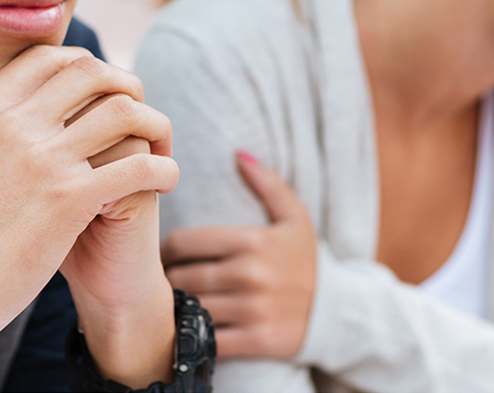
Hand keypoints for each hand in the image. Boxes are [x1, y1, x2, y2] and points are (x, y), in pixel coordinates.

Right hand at [0, 45, 177, 356]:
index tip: (105, 90)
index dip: (87, 65)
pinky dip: (164, 169)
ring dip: (155, 125)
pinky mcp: (68, 199)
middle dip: (128, 85)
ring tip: (161, 149)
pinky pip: (138, 165)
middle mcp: (11, 124)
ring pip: (125, 111)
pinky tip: (166, 182)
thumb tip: (12, 102)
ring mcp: (40, 160)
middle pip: (91, 72)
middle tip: (142, 115)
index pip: (49, 57)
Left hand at [161, 151, 315, 358]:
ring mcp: (255, 309)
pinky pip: (210, 339)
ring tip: (166, 305)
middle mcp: (252, 274)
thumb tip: (239, 153)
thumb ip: (267, 184)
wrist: (336, 311)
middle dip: (166, 280)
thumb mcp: (294, 218)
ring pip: (193, 307)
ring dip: (175, 308)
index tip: (163, 256)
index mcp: (253, 240)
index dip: (165, 249)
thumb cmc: (304, 261)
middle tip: (157, 282)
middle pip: (184, 276)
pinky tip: (190, 330)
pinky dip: (194, 337)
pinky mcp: (258, 340)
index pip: (185, 242)